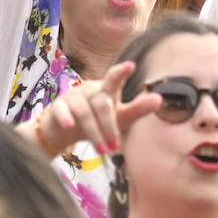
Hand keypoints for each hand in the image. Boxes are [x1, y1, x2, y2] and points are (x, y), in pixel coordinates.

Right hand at [30, 61, 161, 158]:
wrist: (65, 131)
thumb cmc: (98, 121)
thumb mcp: (120, 117)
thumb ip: (138, 109)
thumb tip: (159, 98)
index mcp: (106, 89)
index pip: (114, 78)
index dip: (121, 72)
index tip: (131, 65)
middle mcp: (89, 89)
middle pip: (102, 104)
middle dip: (109, 127)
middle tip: (116, 148)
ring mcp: (72, 96)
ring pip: (85, 112)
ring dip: (95, 133)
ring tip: (103, 151)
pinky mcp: (58, 107)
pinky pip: (62, 111)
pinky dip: (67, 119)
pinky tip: (70, 127)